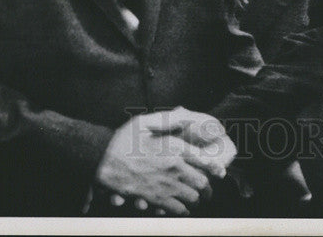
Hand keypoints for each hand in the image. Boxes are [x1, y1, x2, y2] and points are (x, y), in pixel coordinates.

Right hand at [94, 108, 234, 215]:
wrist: (102, 159)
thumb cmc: (123, 139)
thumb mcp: (146, 121)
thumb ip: (168, 119)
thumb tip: (184, 113)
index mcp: (174, 147)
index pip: (205, 160)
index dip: (215, 169)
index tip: (220, 173)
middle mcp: (174, 167)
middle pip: (202, 183)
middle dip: (208, 188)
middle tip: (209, 190)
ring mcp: (164, 184)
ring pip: (192, 198)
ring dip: (197, 199)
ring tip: (197, 199)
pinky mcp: (154, 198)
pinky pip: (176, 209)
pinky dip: (183, 210)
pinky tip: (183, 208)